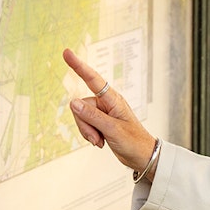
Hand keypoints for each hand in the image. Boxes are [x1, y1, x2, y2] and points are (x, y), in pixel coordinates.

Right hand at [64, 48, 157, 173]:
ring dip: (87, 131)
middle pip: (82, 106)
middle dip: (84, 124)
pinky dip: (89, 135)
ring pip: (81, 117)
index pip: (92, 79)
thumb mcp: (112, 129)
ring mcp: (103, 112)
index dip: (78, 66)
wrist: (142, 156)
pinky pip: (85, 125)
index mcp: (113, 99)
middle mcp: (107, 102)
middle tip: (96, 138)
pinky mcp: (101, 122)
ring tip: (100, 141)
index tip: (67, 53)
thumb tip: (73, 102)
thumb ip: (92, 116)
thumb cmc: (133, 141)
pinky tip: (100, 142)